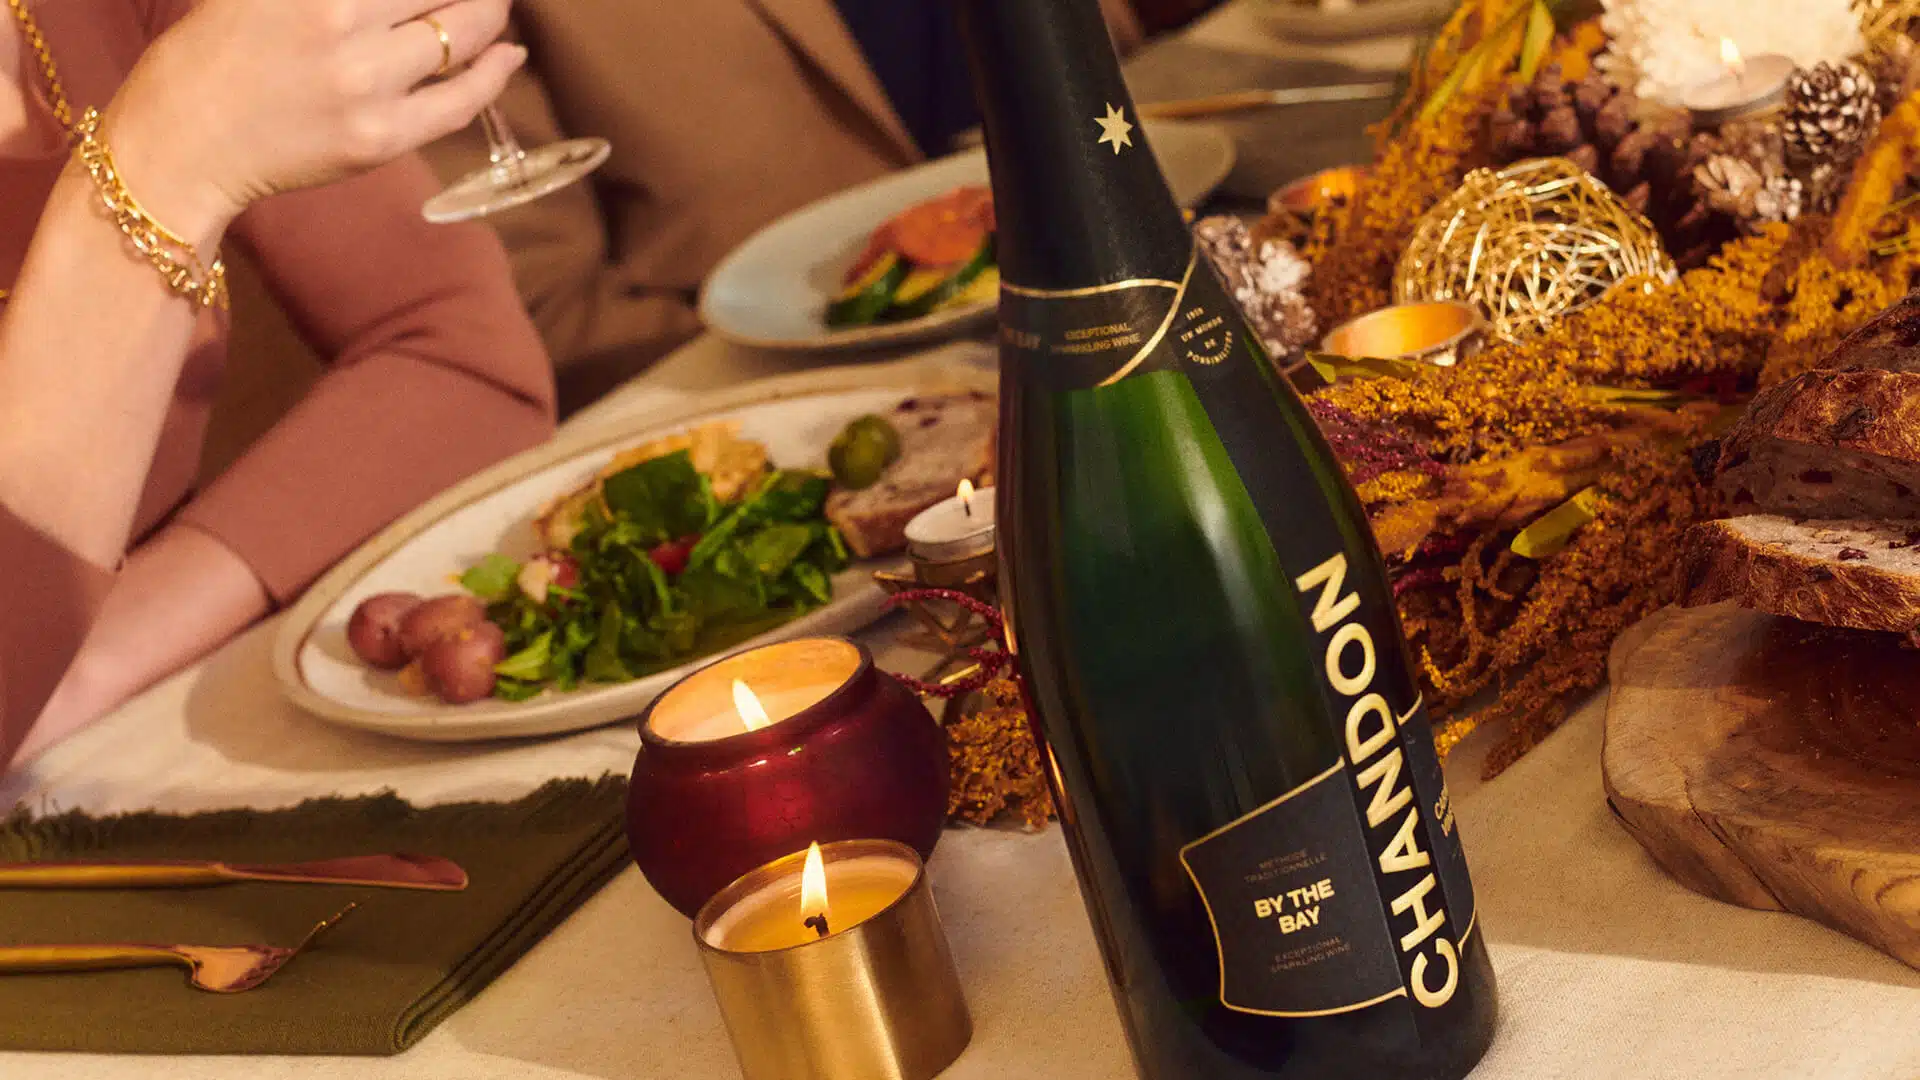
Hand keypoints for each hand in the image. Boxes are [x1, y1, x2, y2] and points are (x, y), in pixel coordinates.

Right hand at [104, 0, 524, 236]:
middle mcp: (340, 23)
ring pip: (461, 35)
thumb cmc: (210, 56)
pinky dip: (495, 73)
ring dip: (489, 14)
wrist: (182, 144)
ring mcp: (365, 84)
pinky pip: (460, 102)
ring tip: (496, 6)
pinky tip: (509, 53)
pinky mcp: (380, 138)